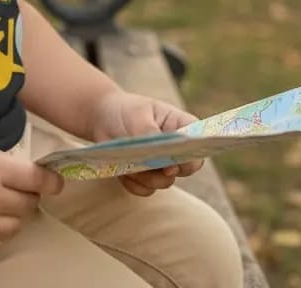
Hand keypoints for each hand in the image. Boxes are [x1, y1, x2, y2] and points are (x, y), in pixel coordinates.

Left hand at [87, 89, 202, 196]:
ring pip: (164, 182)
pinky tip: (123, 169)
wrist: (101, 118)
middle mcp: (176, 148)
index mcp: (182, 126)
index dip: (191, 157)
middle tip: (145, 162)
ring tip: (128, 161)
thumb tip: (169, 165)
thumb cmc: (125, 111)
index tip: (172, 163)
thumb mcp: (138, 117)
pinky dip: (133, 182)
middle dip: (164, 170)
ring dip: (145, 176)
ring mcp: (163, 164)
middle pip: (185, 169)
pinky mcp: (147, 177)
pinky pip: (146, 189)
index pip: (199, 145)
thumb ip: (154, 136)